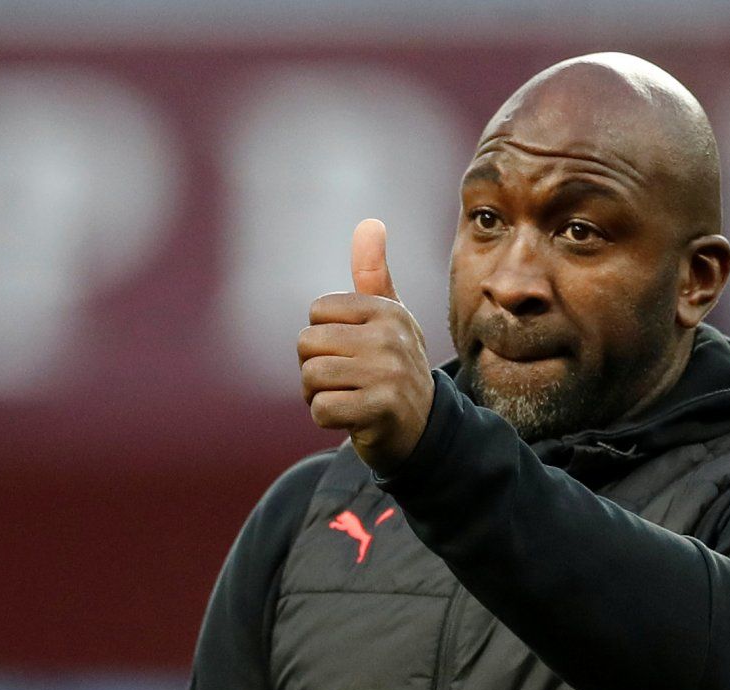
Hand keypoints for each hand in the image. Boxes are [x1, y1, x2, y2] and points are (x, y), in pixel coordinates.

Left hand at [300, 218, 434, 470]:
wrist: (421, 427)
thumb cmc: (394, 365)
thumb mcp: (389, 317)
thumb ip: (374, 273)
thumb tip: (370, 222)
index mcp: (387, 310)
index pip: (317, 313)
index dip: (322, 337)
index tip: (348, 351)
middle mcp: (390, 337)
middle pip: (307, 344)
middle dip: (313, 367)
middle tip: (343, 379)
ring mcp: (387, 374)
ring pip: (311, 376)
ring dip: (317, 394)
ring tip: (345, 397)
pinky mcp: (380, 409)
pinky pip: (321, 409)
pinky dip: (325, 418)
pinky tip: (349, 417)